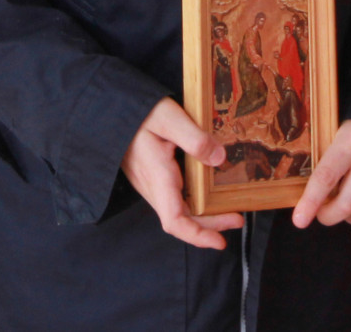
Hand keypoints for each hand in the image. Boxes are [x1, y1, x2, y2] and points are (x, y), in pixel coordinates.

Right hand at [120, 98, 242, 250]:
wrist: (112, 108)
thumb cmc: (139, 111)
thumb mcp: (169, 118)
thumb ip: (194, 139)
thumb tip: (219, 159)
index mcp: (157, 177)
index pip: (174, 221)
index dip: (197, 236)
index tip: (220, 242)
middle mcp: (152, 185)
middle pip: (181, 219)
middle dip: (210, 225)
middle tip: (237, 218)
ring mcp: (149, 182)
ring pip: (177, 210)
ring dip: (203, 215)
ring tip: (228, 208)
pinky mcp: (151, 175)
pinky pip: (173, 197)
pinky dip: (193, 202)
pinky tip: (206, 192)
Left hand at [292, 119, 350, 231]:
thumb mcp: (335, 137)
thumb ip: (323, 165)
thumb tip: (305, 201)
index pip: (326, 177)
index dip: (311, 202)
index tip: (299, 220)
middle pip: (347, 202)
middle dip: (328, 215)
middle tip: (321, 214)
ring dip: (346, 217)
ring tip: (342, 206)